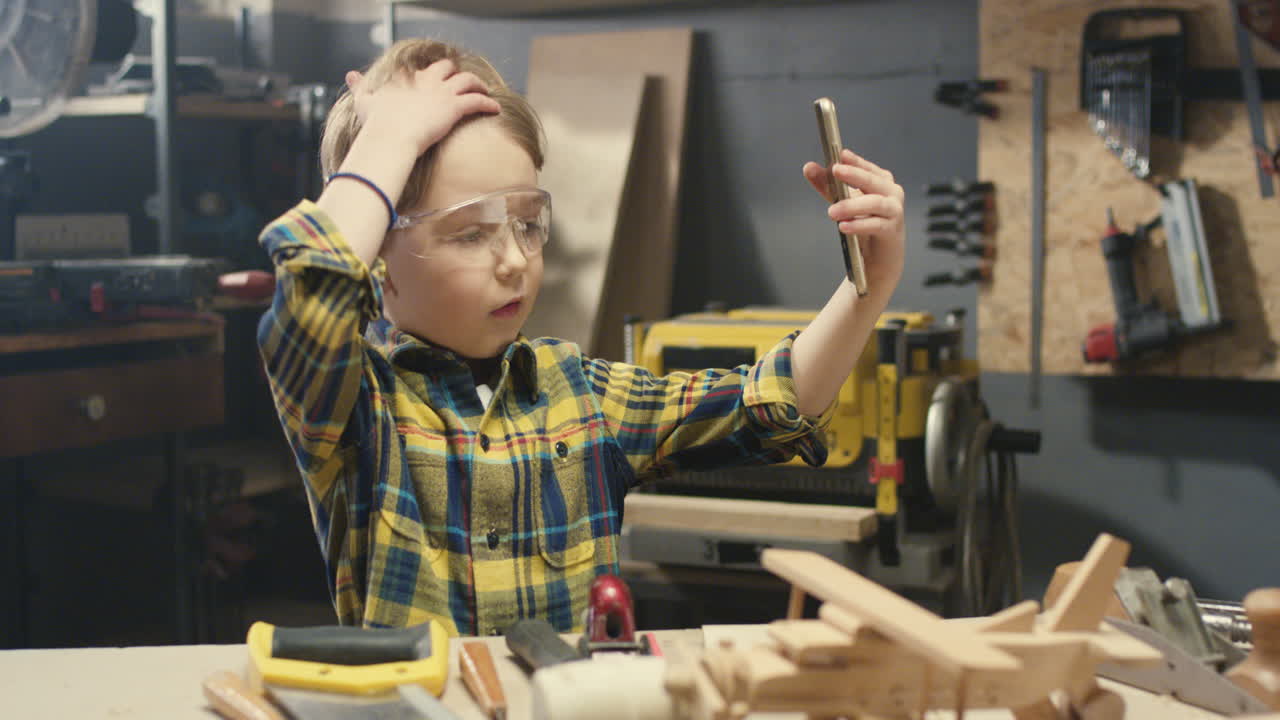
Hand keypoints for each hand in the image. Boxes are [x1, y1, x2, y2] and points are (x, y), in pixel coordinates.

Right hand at [346, 60, 500, 156]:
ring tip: (485, 91)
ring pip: (468, 80)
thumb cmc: (375, 124)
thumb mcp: (364, 101)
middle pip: (446, 67)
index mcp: (405, 78)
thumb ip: (359, 87)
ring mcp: (441, 92)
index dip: (428, 76)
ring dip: (478, 84)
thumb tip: (349, 76)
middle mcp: (425, 80)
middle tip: (462, 83)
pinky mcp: (454, 107)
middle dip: (455, 73)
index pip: (420, 70)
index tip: (433, 83)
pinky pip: (478, 100)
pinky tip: (496, 108)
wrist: (390, 138)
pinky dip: (489, 103)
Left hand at [802, 148, 905, 294]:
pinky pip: (875, 225)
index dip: (854, 160)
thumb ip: (826, 184)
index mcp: (880, 180)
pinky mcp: (892, 231)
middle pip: (872, 181)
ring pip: (874, 203)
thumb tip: (809, 167)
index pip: (866, 167)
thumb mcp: (842, 201)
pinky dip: (858, 225)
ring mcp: (894, 211)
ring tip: (832, 211)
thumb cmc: (864, 222)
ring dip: (852, 205)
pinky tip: (843, 226)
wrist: (879, 255)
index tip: (841, 154)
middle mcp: (891, 192)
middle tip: (835, 170)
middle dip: (853, 175)